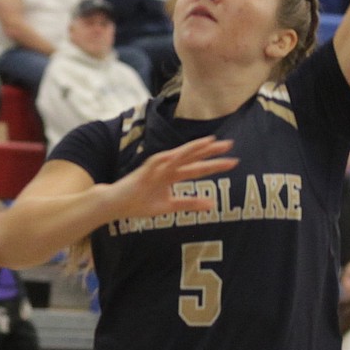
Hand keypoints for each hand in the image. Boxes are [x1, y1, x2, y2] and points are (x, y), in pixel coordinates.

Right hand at [105, 136, 236, 220]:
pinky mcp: (142, 173)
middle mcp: (166, 168)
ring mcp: (155, 168)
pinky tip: (174, 154)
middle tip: (230, 145)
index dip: (214, 164)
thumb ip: (189, 203)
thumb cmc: (141, 203)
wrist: (116, 205)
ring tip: (207, 142)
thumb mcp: (169, 207)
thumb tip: (212, 204)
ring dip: (191, 149)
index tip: (233, 161)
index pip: (197, 167)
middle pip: (191, 157)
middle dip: (209, 151)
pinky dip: (163, 159)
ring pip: (176, 156)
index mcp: (173, 175)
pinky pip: (153, 163)